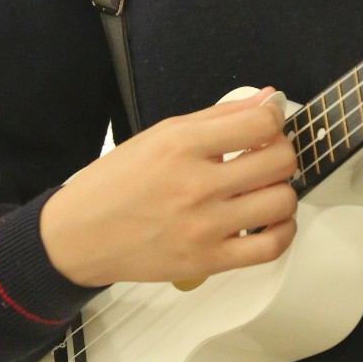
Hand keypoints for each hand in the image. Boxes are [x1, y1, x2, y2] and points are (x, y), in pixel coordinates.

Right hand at [40, 90, 298, 288]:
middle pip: (279, 161)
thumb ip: (219, 116)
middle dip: (281, 152)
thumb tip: (268, 100)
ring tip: (264, 188)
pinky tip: (269, 220)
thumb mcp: (161, 134)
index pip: (260, 125)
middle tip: (266, 155)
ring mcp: (203, 227)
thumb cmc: (117, 184)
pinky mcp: (207, 261)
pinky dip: (283, 230)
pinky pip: (271, 247)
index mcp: (181, 146)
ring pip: (282, 202)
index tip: (271, 120)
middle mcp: (195, 186)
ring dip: (281, 190)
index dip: (275, 118)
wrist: (80, 236)